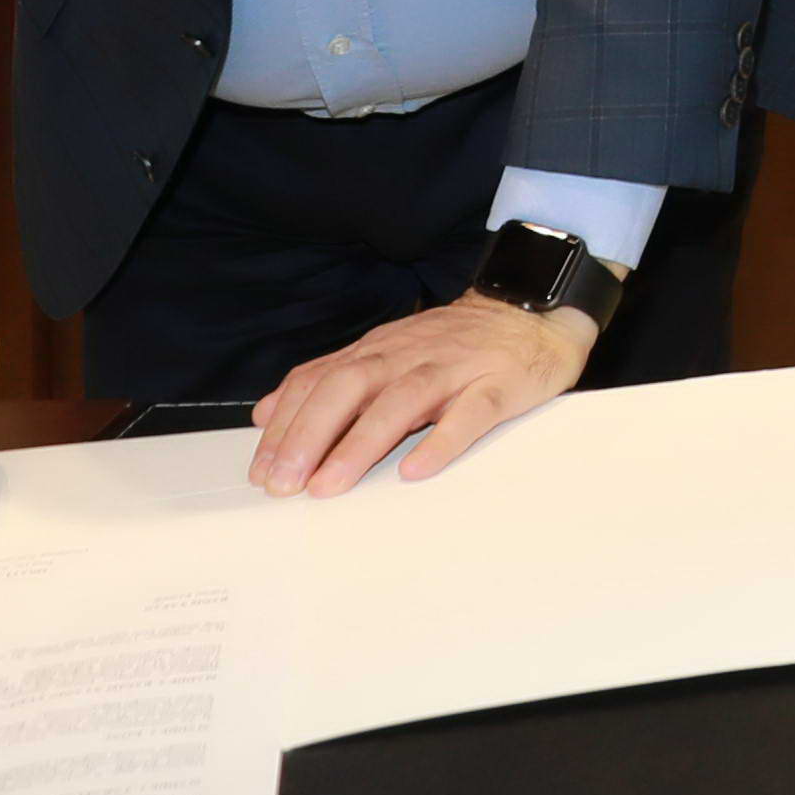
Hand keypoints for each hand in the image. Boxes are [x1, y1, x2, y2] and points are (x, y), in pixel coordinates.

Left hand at [247, 294, 592, 496]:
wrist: (531, 310)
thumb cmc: (454, 344)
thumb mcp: (385, 353)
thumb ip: (328, 379)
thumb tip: (267, 412)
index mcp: (379, 351)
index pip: (320, 381)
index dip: (287, 424)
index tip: (264, 471)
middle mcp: (409, 356)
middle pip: (350, 386)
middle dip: (310, 434)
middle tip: (286, 483)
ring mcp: (454, 369)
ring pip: (401, 401)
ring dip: (360, 443)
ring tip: (331, 484)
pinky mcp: (497, 385)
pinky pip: (468, 414)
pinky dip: (441, 442)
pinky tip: (417, 469)